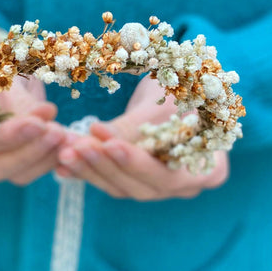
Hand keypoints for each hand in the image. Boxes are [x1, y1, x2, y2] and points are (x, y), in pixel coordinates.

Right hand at [0, 16, 65, 185]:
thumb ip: (19, 98)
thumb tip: (47, 115)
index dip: (8, 136)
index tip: (39, 122)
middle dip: (30, 151)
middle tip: (58, 131)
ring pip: (15, 175)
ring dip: (45, 157)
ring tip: (67, 135)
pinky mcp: (8, 167)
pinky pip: (30, 173)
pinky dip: (51, 159)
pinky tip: (68, 143)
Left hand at [56, 77, 228, 199]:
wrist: (184, 83)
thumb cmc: (187, 86)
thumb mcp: (167, 99)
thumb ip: (136, 125)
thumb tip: (98, 139)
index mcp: (210, 170)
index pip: (169, 176)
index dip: (137, 163)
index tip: (109, 143)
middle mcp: (185, 186)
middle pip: (142, 187)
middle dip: (106, 166)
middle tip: (77, 146)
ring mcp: (160, 186)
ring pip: (122, 188)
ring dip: (90, 169)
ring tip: (64, 151)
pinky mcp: (136, 180)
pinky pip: (110, 180)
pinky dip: (87, 170)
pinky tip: (61, 164)